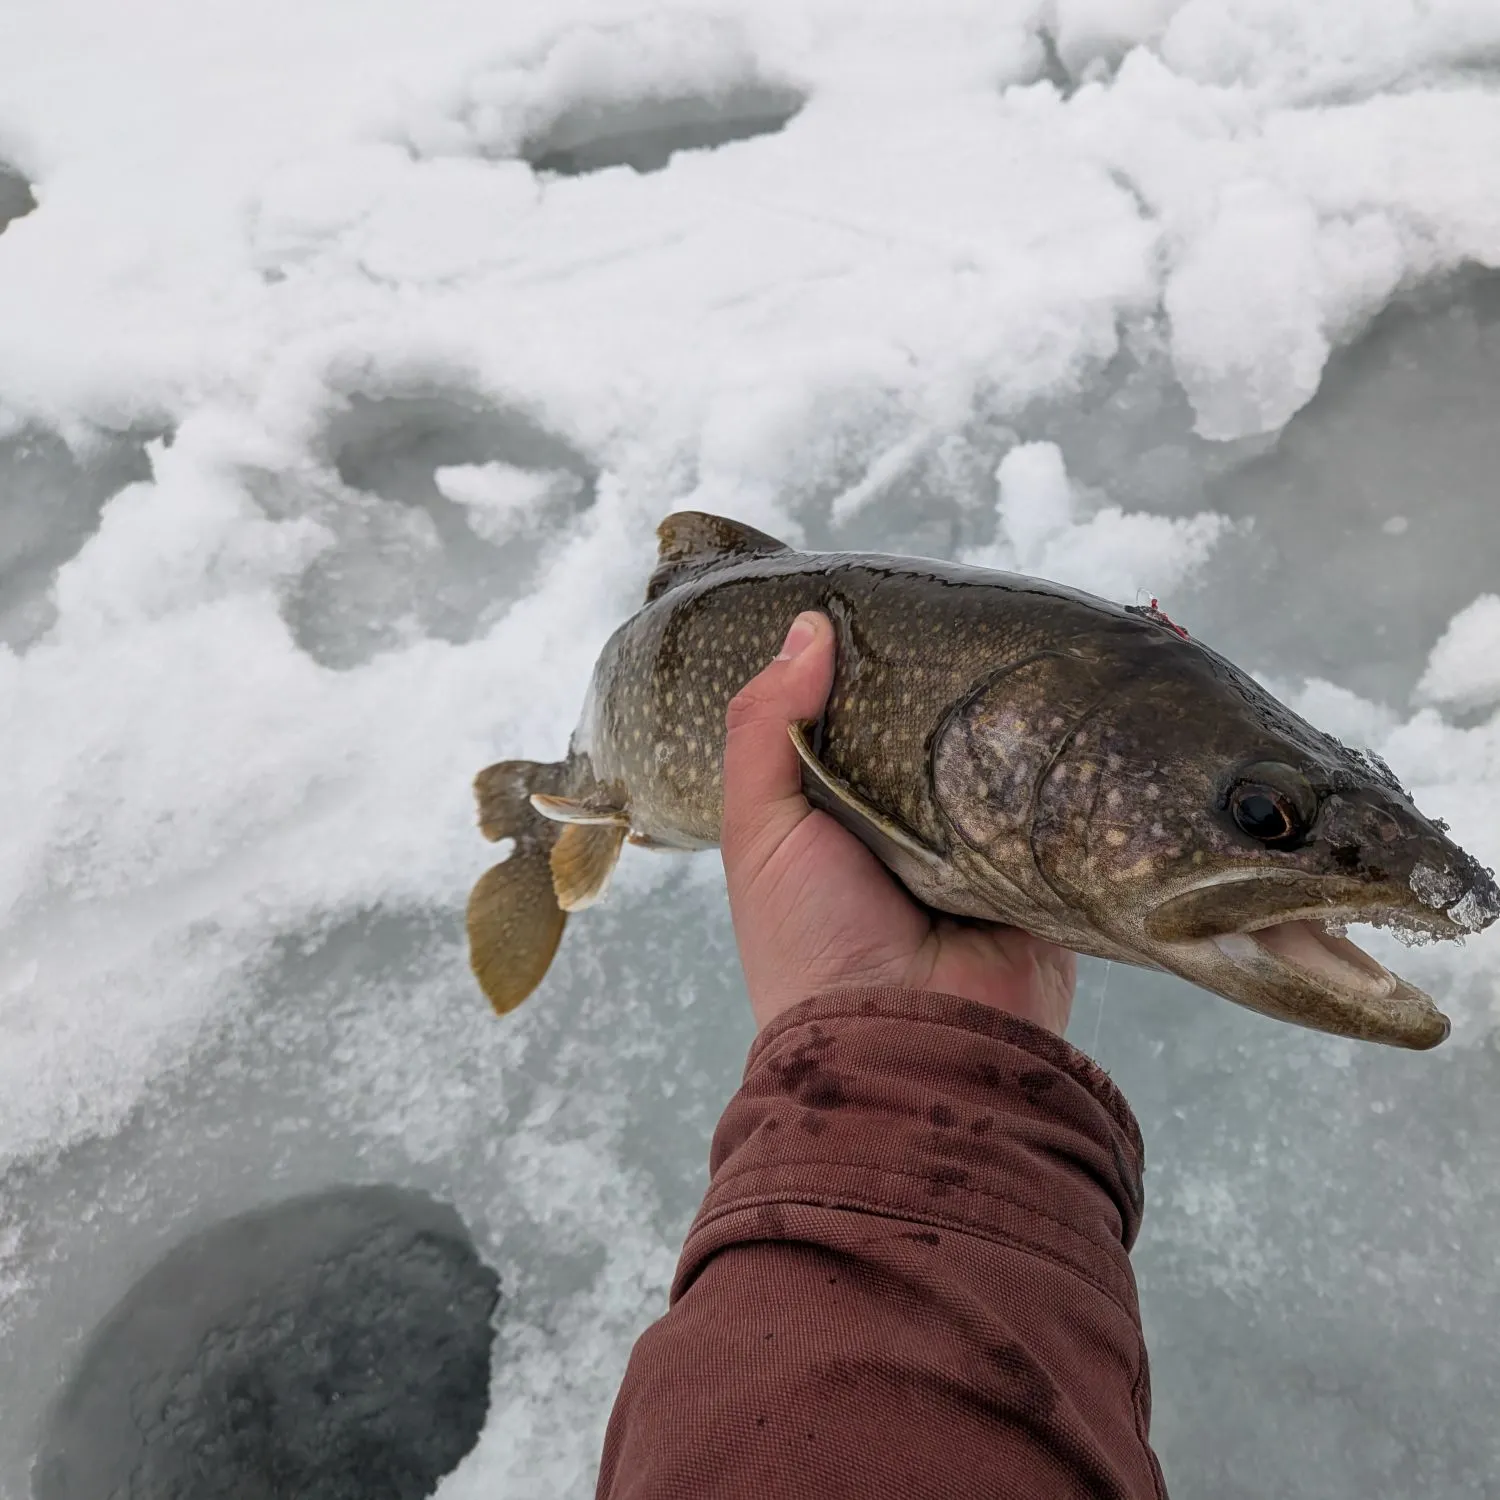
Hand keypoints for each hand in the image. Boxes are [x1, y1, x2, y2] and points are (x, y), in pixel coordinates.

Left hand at [721, 611, 1076, 1033]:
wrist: (903, 1043)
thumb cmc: (810, 939)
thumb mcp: (758, 830)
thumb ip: (764, 729)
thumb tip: (810, 625)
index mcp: (841, 813)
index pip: (859, 720)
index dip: (870, 666)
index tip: (895, 595)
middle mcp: (911, 826)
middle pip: (934, 734)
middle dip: (951, 683)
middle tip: (980, 601)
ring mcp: (980, 846)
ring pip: (998, 760)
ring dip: (1010, 718)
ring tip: (1036, 632)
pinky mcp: (1042, 867)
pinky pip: (1055, 803)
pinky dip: (1061, 765)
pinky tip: (1078, 699)